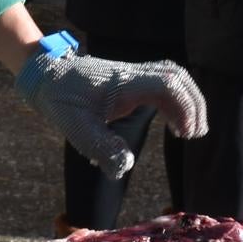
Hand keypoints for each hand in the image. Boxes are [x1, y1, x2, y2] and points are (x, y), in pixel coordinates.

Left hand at [16, 51, 206, 177]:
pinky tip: (173, 123)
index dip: (184, 106)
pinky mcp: (130, 80)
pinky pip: (163, 84)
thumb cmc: (60, 99)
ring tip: (190, 131)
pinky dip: (175, 101)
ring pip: (173, 78)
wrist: (45, 75)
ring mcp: (133, 75)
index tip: (186, 132)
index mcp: (125, 82)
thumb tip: (124, 167)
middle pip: (178, 77)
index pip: (168, 84)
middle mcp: (133, 74)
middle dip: (194, 103)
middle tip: (196, 133)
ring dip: (187, 101)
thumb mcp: (75, 126)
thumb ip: (100, 146)